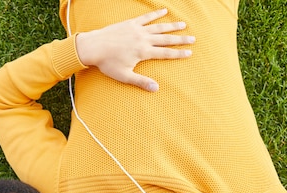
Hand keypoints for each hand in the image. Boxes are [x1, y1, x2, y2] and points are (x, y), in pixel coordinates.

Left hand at [75, 8, 194, 91]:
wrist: (93, 47)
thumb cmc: (108, 63)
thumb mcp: (124, 76)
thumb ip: (141, 81)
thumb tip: (156, 89)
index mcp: (143, 52)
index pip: (165, 53)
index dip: (178, 53)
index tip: (190, 52)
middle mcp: (143, 39)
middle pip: (166, 39)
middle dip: (180, 39)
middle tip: (193, 38)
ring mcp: (137, 30)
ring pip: (159, 27)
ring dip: (172, 25)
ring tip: (183, 24)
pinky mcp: (130, 23)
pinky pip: (146, 17)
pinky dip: (155, 14)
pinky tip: (164, 10)